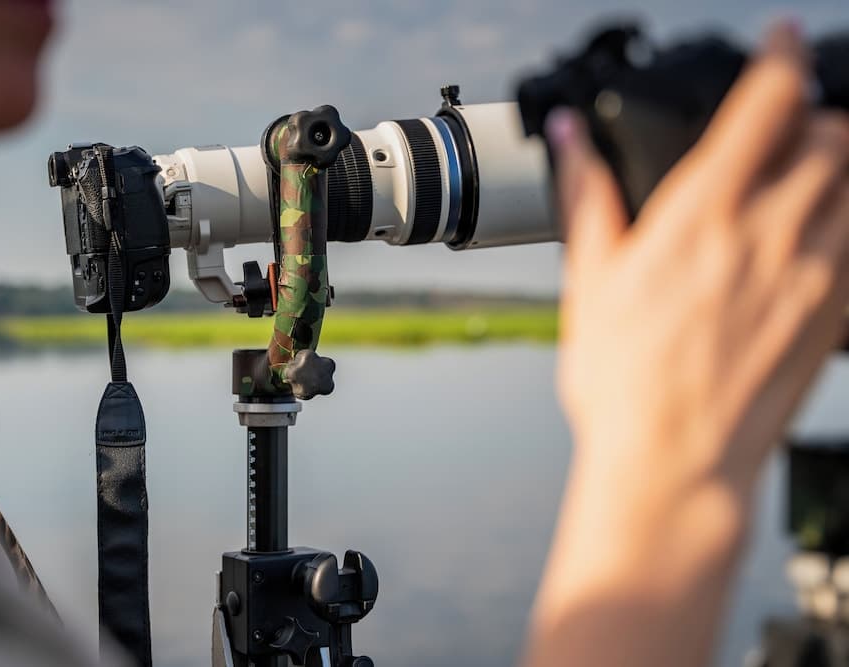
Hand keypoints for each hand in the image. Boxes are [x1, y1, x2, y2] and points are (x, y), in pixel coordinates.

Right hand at [522, 22, 848, 666]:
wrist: (674, 464)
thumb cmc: (625, 383)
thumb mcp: (589, 281)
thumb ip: (589, 195)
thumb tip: (572, 137)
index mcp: (705, 213)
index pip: (768, 100)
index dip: (781, 53)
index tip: (779, 39)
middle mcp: (774, 232)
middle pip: (832, 130)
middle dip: (814, 109)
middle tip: (787, 120)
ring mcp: (817, 273)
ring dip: (842, 157)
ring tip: (810, 169)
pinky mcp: (840, 315)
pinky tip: (822, 232)